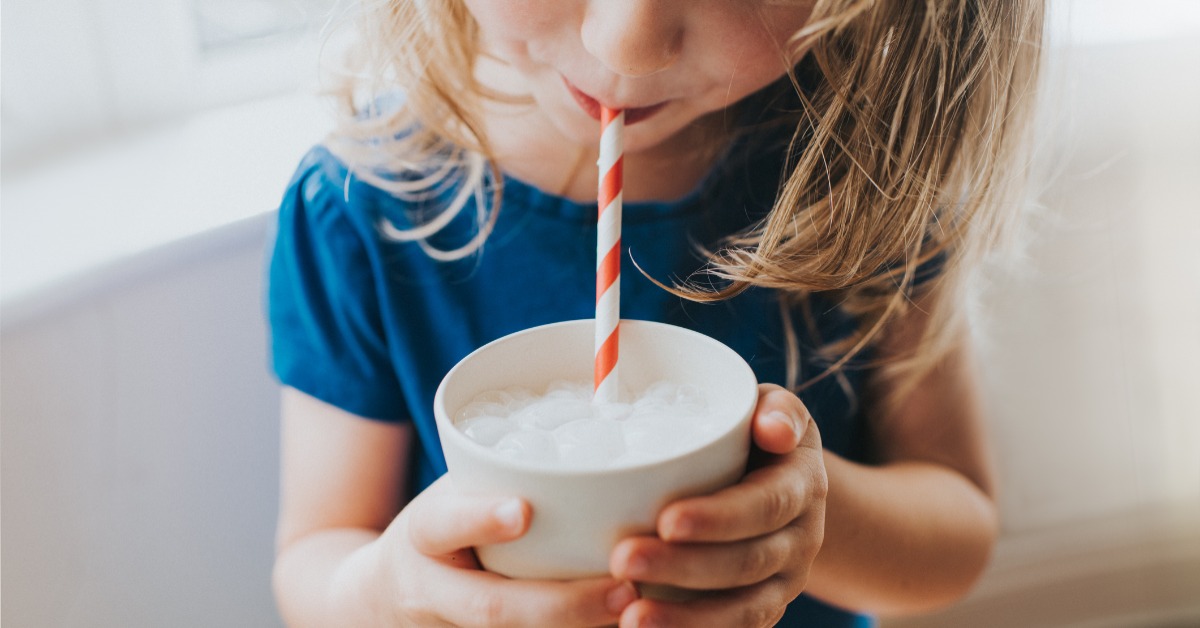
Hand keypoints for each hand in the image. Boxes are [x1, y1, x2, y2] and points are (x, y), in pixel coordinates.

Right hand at [379, 476, 638, 626]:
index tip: (523, 511)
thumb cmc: (440, 531)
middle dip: (561, 605)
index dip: (481, 519)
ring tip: (635, 613)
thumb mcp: (450, 496)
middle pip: (492, 609)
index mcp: (423, 537)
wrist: (385, 596)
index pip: (443, 525)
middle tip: (623, 589)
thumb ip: (501, 481)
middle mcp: (432, 592)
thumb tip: (599, 442)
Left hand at [609, 384, 827, 626]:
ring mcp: (784, 581)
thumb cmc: (757, 433)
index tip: (665, 520)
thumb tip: (773, 428)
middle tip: (622, 560)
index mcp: (802, 484)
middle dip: (684, 566)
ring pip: (745, 611)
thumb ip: (776, 408)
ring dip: (687, 619)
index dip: (719, 517)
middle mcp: (801, 539)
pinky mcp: (761, 608)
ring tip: (630, 617)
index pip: (765, 505)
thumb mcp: (772, 408)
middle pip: (748, 563)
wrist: (783, 481)